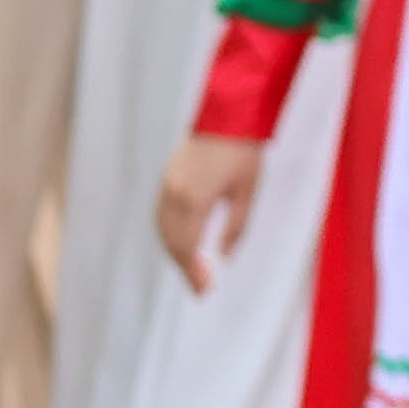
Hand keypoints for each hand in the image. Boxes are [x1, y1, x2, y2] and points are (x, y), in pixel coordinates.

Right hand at [154, 131, 261, 291]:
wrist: (227, 115)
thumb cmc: (243, 153)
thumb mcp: (247, 193)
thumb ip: (236, 227)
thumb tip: (224, 257)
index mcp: (195, 199)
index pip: (189, 247)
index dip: (194, 272)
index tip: (204, 291)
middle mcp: (174, 195)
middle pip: (172, 242)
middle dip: (184, 268)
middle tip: (200, 288)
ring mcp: (166, 185)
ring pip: (163, 230)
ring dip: (175, 253)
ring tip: (192, 271)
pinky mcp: (166, 178)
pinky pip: (161, 216)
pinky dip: (169, 235)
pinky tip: (181, 245)